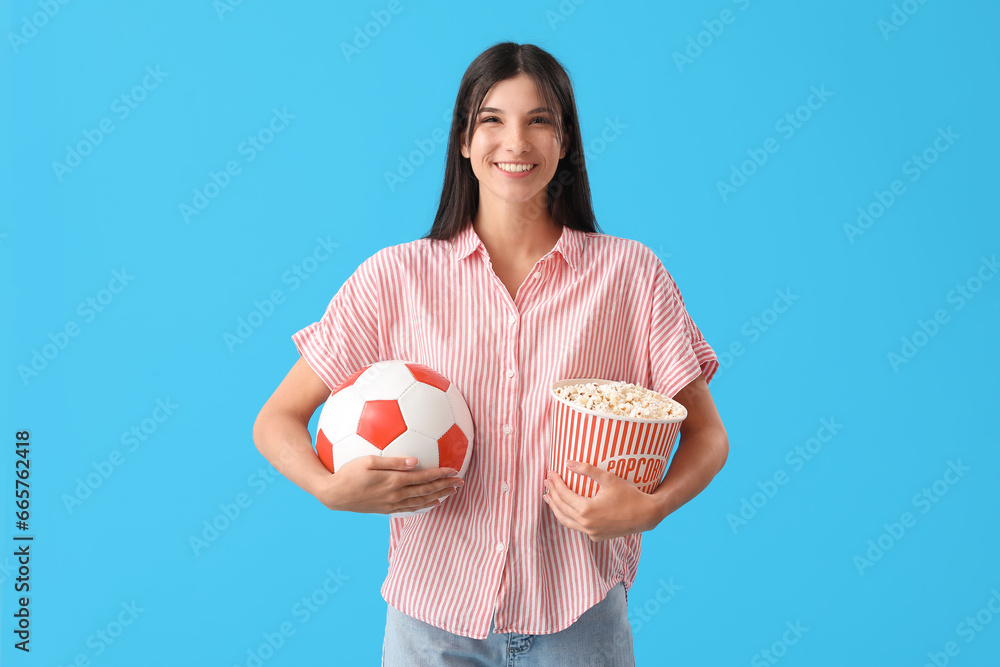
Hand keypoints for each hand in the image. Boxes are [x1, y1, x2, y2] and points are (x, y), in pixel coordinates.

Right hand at [312, 455, 463, 514]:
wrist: (334, 494)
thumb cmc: (348, 472)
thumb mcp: (369, 461)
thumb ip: (393, 461)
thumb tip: (416, 461)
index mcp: (393, 482)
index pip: (423, 478)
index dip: (440, 474)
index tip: (454, 471)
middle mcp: (395, 495)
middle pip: (426, 491)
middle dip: (445, 486)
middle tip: (461, 483)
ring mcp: (391, 504)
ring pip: (421, 502)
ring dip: (438, 497)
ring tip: (450, 493)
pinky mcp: (386, 510)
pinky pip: (410, 509)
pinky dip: (424, 506)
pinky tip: (431, 503)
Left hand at [543, 460, 660, 541]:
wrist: (646, 515)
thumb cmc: (629, 494)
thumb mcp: (608, 478)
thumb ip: (587, 470)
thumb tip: (567, 463)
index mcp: (587, 510)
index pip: (564, 494)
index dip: (555, 483)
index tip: (551, 473)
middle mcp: (586, 524)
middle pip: (561, 508)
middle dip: (552, 494)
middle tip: (546, 483)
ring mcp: (591, 533)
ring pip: (566, 521)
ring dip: (556, 508)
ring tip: (548, 498)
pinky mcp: (596, 537)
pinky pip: (577, 527)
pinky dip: (568, 517)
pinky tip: (566, 509)